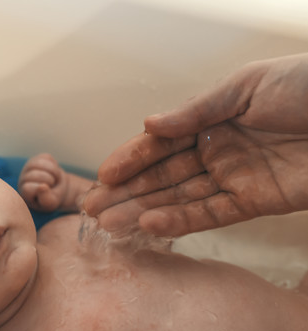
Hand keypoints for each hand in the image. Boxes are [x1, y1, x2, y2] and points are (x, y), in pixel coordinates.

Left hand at [19, 153, 68, 211]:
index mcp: (24, 192)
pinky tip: (53, 172)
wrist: (58, 188)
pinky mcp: (37, 158)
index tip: (48, 193)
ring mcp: (29, 167)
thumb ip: (46, 199)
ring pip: (39, 163)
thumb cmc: (52, 198)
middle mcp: (23, 179)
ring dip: (53, 171)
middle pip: (34, 175)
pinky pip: (46, 157)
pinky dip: (55, 165)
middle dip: (49, 180)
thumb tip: (42, 187)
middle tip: (53, 186)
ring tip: (55, 179)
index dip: (40, 189)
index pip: (27, 188)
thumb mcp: (51, 203)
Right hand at [83, 53, 307, 236]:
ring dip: (144, 211)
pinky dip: (180, 220)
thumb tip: (149, 125)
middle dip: (127, 192)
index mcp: (211, 119)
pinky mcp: (254, 202)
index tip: (104, 175)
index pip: (161, 144)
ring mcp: (233, 178)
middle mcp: (216, 151)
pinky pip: (210, 214)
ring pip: (179, 198)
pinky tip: (151, 224)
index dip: (131, 159)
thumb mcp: (246, 87)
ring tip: (110, 224)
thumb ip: (196, 110)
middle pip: (163, 175)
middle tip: (94, 209)